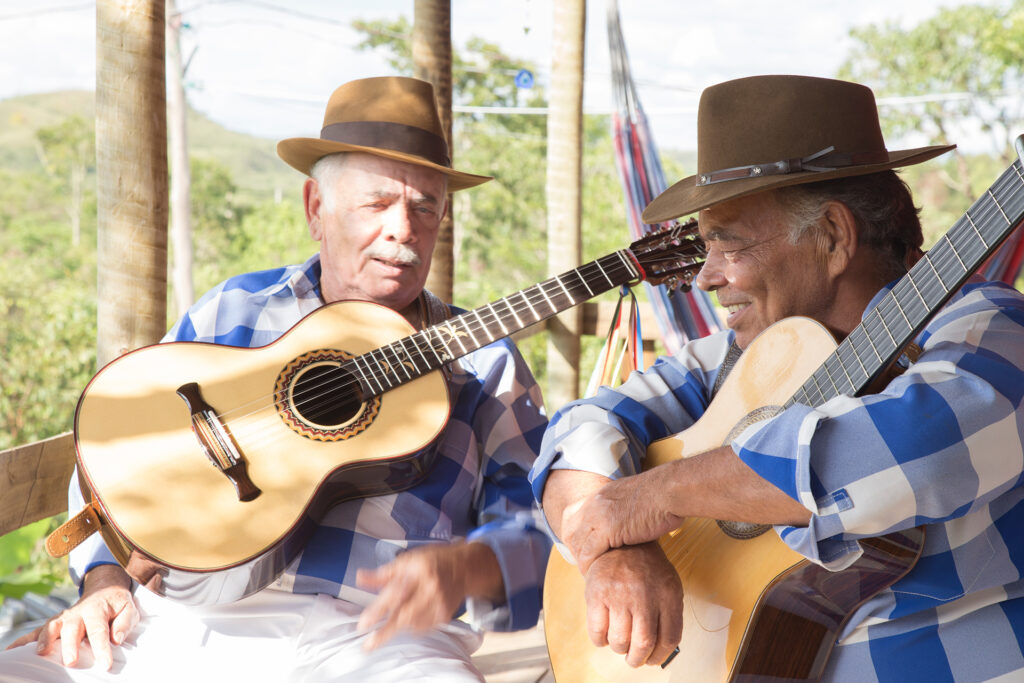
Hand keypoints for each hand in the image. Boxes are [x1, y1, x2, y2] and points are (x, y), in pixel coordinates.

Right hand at [7, 564, 137, 670]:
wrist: (103, 590)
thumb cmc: (117, 605)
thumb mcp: (129, 609)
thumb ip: (124, 623)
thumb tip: (116, 638)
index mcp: (97, 610)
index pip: (99, 630)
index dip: (102, 647)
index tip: (105, 664)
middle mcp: (77, 612)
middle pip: (72, 628)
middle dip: (70, 645)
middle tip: (71, 662)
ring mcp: (63, 618)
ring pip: (51, 627)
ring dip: (45, 640)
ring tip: (41, 653)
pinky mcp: (53, 623)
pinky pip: (36, 631)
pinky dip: (23, 640)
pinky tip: (12, 651)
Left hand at [355, 541, 502, 649]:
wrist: (463, 568)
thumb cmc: (431, 562)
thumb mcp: (407, 561)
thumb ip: (383, 574)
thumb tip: (360, 578)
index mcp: (418, 571)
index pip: (395, 593)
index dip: (378, 610)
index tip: (363, 624)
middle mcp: (430, 588)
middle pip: (404, 615)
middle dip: (385, 632)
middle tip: (368, 645)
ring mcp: (440, 603)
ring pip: (412, 624)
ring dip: (398, 625)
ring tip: (395, 618)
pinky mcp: (445, 615)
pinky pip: (422, 628)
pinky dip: (411, 625)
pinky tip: (412, 614)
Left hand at [564, 470, 682, 573]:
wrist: (670, 490)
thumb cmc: (664, 496)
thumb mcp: (636, 497)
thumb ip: (626, 508)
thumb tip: (631, 520)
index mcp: (601, 494)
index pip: (574, 516)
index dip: (576, 536)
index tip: (584, 551)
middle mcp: (595, 502)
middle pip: (571, 530)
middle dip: (575, 550)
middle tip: (583, 566)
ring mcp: (598, 515)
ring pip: (578, 543)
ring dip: (582, 560)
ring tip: (589, 574)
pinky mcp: (607, 529)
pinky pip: (588, 553)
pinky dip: (588, 565)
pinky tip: (594, 575)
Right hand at [583, 543, 682, 667]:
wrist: (621, 542)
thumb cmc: (646, 569)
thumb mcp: (668, 585)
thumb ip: (669, 615)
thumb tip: (661, 650)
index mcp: (668, 594)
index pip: (669, 638)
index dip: (660, 655)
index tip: (653, 659)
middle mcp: (644, 594)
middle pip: (644, 643)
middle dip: (638, 658)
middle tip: (634, 658)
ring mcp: (619, 594)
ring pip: (620, 641)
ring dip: (619, 649)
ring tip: (620, 642)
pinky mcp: (596, 594)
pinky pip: (597, 632)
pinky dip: (600, 641)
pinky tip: (605, 634)